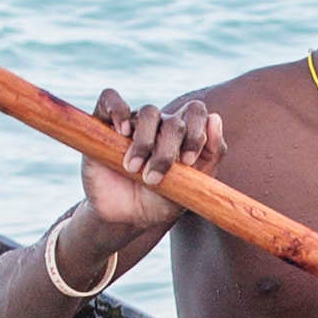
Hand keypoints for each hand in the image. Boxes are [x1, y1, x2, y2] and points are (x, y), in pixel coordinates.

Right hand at [74, 88, 223, 253]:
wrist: (125, 218)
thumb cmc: (162, 201)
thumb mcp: (193, 186)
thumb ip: (213, 153)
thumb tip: (215, 118)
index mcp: (183, 134)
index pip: (196, 112)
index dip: (196, 132)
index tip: (187, 162)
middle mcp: (158, 124)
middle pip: (172, 120)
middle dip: (167, 150)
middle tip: (155, 178)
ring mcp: (132, 123)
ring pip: (147, 112)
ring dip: (144, 142)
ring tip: (134, 169)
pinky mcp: (103, 125)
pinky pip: (110, 99)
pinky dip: (117, 109)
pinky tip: (121, 130)